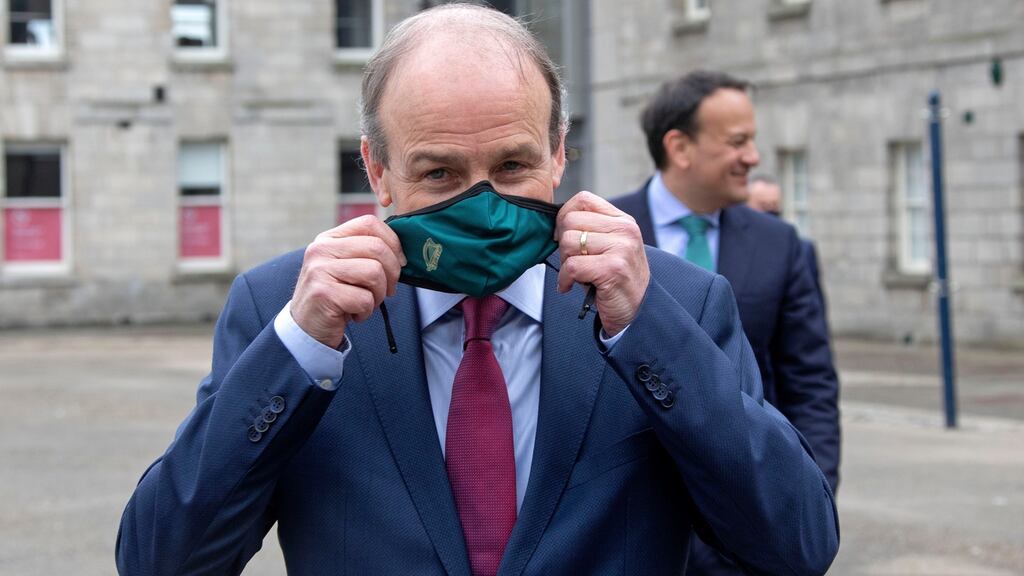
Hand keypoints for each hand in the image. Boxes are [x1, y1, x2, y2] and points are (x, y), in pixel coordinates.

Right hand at [290, 216, 406, 348]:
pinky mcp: (323, 293)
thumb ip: (367, 253)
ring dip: (379, 294)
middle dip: (392, 273)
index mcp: (329, 238)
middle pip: (377, 247)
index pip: (369, 223)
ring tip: (366, 303)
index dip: (393, 242)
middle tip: (388, 290)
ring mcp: (319, 270)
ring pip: (374, 272)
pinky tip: (354, 314)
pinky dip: (367, 311)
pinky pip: (364, 299)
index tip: (399, 263)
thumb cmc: (336, 297)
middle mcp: (321, 249)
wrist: (306, 328)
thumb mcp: (347, 267)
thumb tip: (401, 252)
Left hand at [555, 191, 649, 336]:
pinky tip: (569, 286)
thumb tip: (556, 223)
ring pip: (569, 242)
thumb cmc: (614, 279)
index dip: (565, 216)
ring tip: (575, 274)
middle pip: (571, 220)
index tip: (563, 235)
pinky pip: (572, 266)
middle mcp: (625, 230)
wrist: (637, 310)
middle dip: (562, 243)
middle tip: (571, 261)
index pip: (584, 199)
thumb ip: (589, 229)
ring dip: (564, 262)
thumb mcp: (606, 247)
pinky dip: (564, 279)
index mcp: (622, 220)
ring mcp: (621, 248)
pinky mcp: (612, 269)